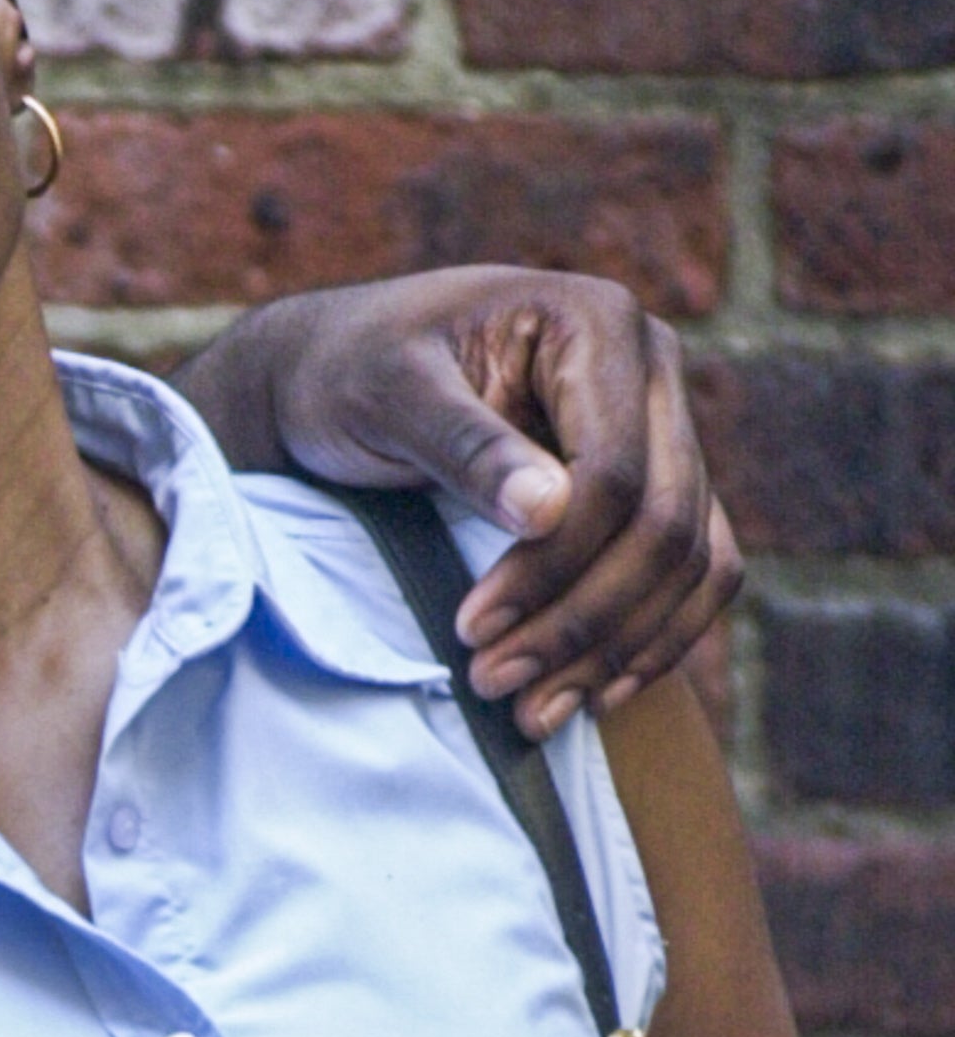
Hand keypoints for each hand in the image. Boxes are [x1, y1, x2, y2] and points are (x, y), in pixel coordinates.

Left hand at [189, 267, 737, 741]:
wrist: (339, 370)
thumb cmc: (353, 370)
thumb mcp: (387, 393)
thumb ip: (466, 444)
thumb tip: (550, 511)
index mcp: (596, 322)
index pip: (612, 471)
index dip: (553, 565)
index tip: (469, 630)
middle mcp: (651, 367)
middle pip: (663, 524)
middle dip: (583, 622)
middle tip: (495, 685)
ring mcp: (665, 426)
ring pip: (691, 559)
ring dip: (621, 649)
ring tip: (535, 713)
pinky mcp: (659, 481)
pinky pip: (696, 569)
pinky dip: (657, 636)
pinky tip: (596, 696)